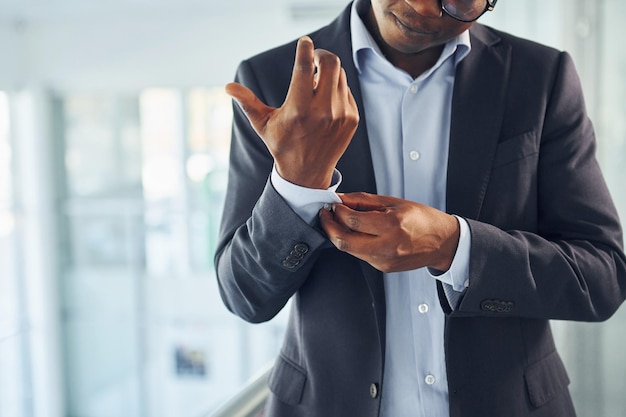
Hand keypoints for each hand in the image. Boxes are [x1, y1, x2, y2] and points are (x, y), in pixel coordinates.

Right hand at [225, 36, 358, 188]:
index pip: (305, 68)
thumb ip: (247, 102)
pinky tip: (324, 100)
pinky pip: (346, 90)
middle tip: (313, 58)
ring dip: (328, 73)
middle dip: (321, 55)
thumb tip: (228, 87)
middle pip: (331, 63)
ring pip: (340, 75)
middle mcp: (323, 112)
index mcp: (298, 110)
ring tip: (315, 83)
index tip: (304, 41)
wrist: (307, 173)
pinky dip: (336, 88)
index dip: (305, 49)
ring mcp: (341, 115)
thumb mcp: (263, 124)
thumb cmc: (281, 145)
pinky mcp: (352, 119)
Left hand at [319, 192, 460, 272]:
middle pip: (344, 241)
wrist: (442, 242)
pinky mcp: (383, 267)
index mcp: (392, 225)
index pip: (352, 221)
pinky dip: (352, 242)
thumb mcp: (394, 202)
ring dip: (338, 235)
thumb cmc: (422, 219)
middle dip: (329, 227)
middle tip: (325, 215)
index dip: (337, 212)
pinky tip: (353, 232)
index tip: (333, 204)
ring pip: (349, 250)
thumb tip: (341, 199)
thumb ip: (364, 201)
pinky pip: (360, 254)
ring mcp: (384, 260)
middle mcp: (387, 246)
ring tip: (336, 221)